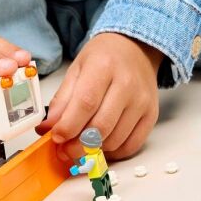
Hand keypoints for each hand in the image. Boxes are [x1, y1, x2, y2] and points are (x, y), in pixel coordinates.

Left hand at [36, 32, 162, 162]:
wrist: (136, 48)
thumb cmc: (104, 57)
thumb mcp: (77, 68)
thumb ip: (62, 99)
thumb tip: (49, 127)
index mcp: (104, 66)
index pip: (85, 103)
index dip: (68, 125)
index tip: (56, 137)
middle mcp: (127, 84)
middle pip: (101, 126)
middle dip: (78, 145)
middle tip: (64, 150)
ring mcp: (142, 101)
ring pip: (115, 139)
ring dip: (94, 150)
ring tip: (80, 146)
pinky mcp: (152, 115)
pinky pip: (132, 145)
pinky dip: (113, 152)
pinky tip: (101, 145)